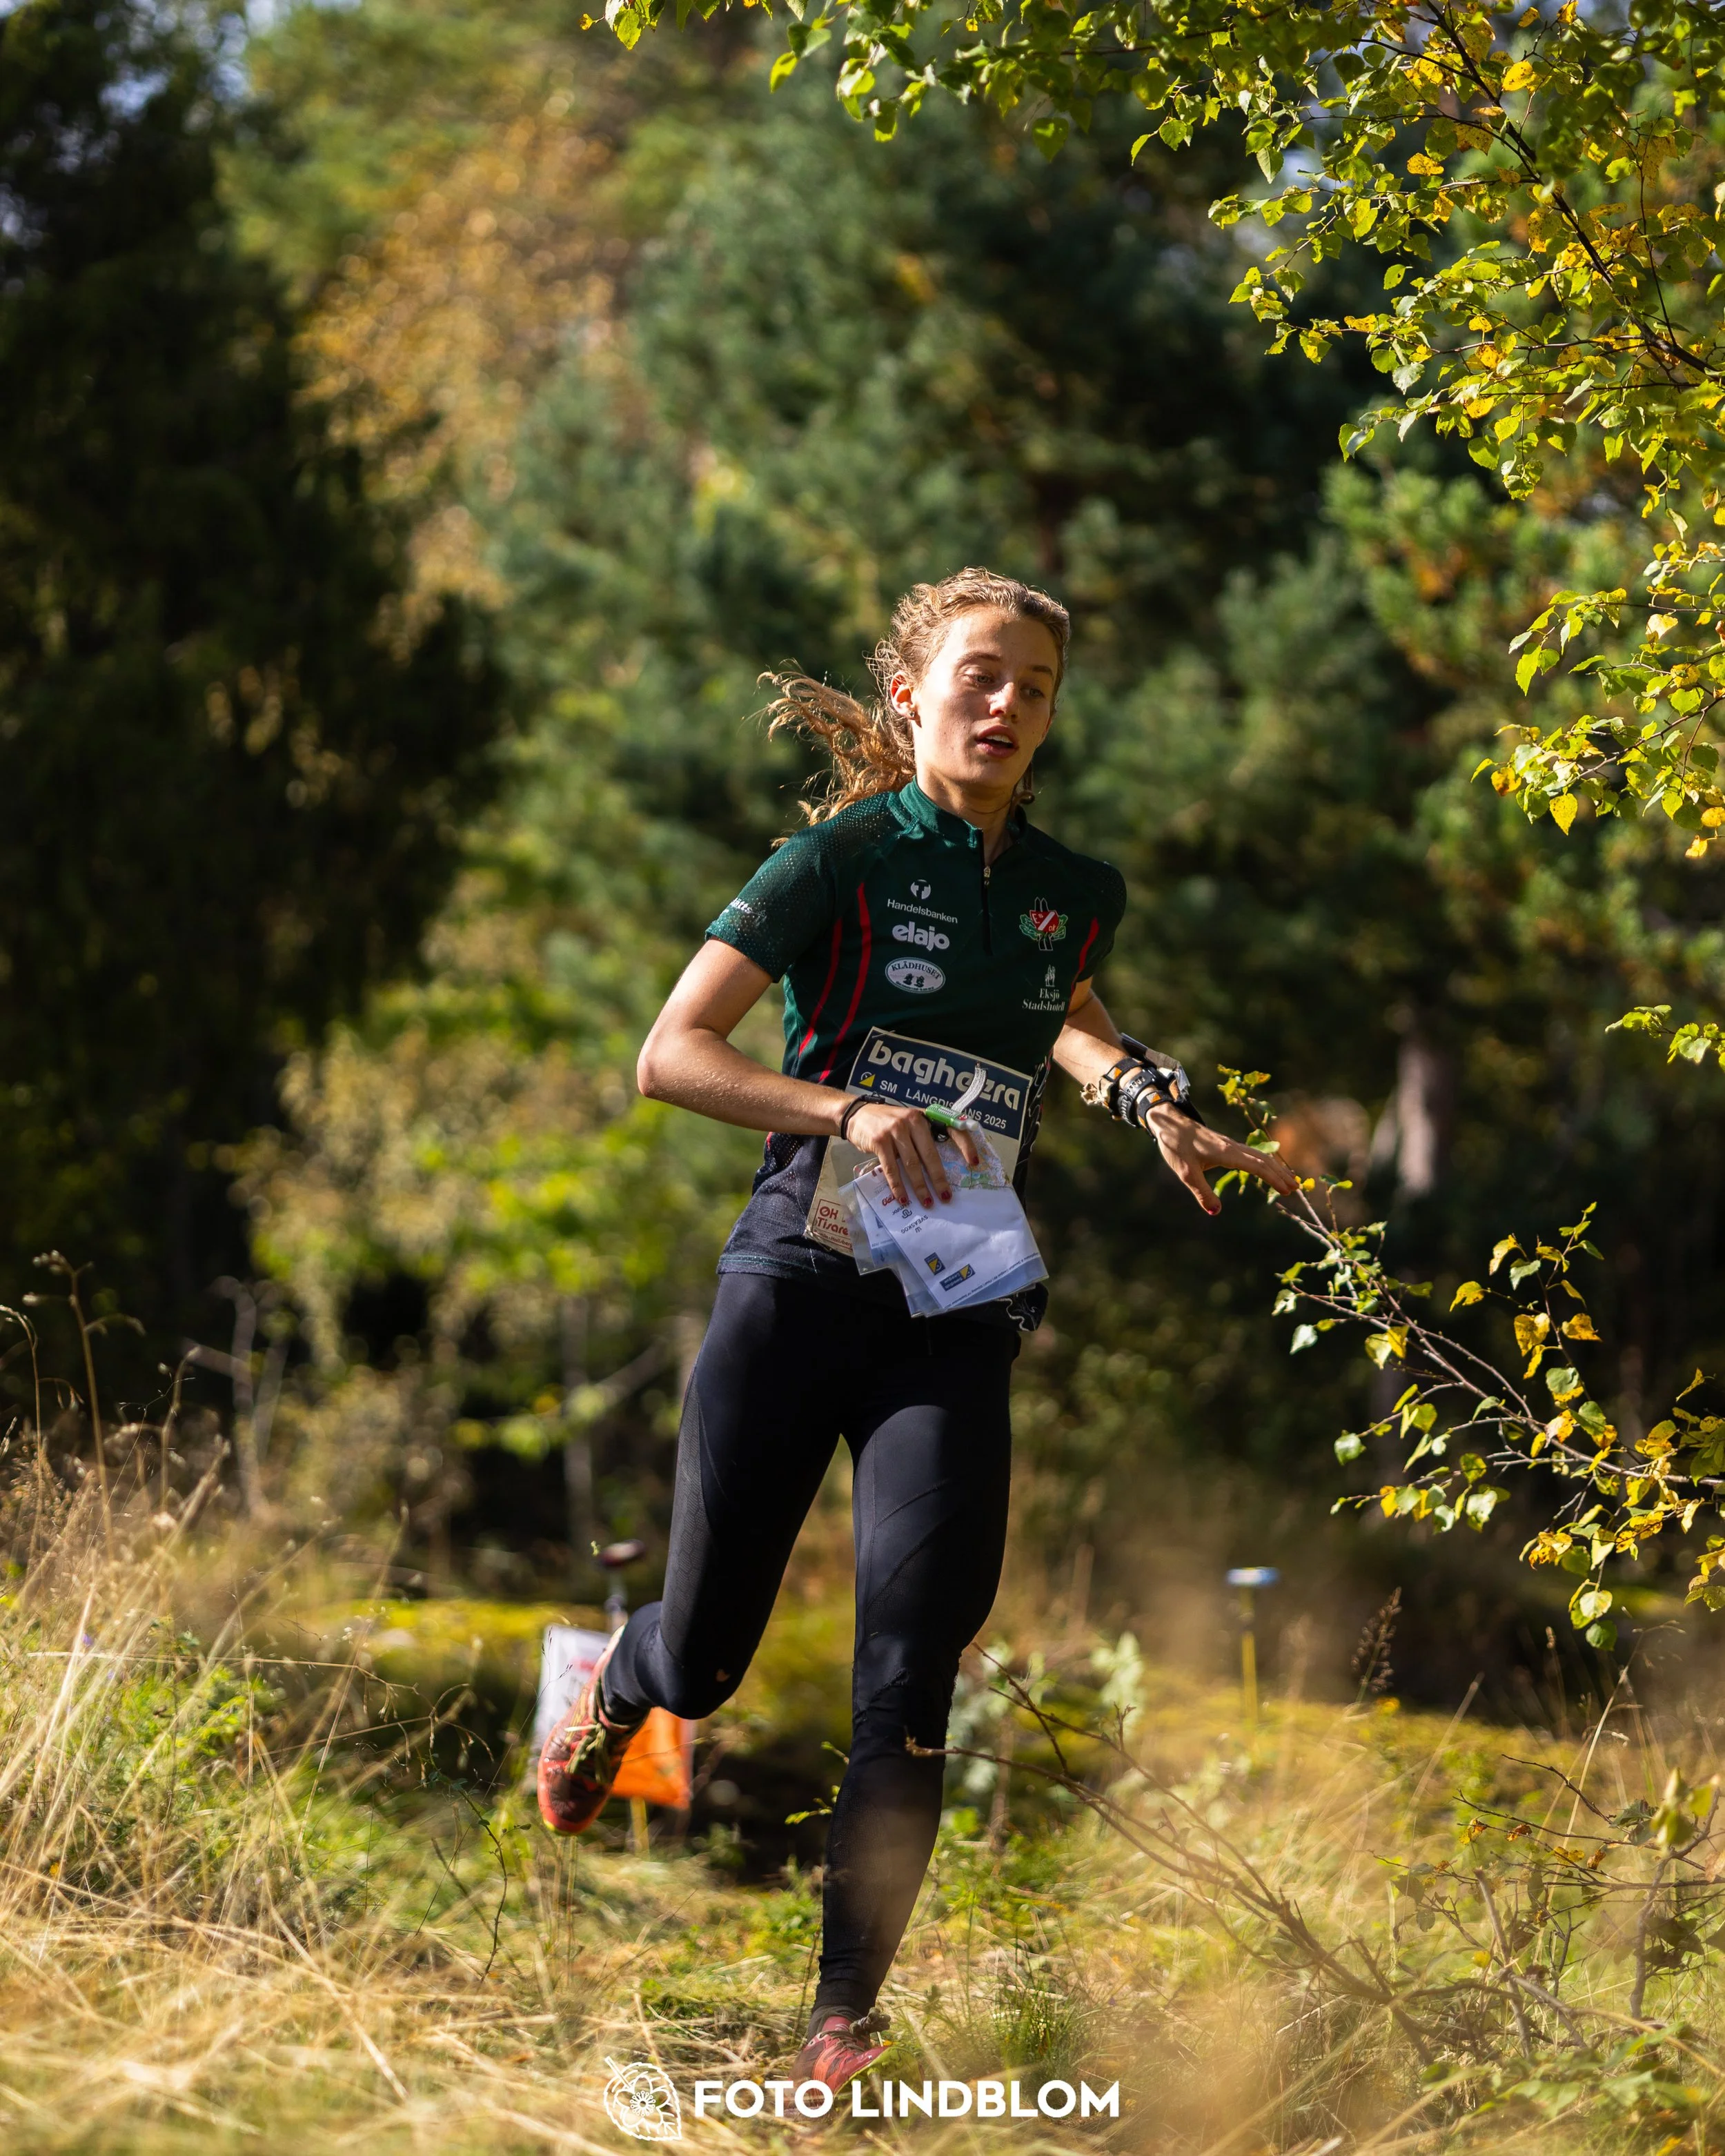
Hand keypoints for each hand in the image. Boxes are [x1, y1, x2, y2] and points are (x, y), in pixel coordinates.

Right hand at [842, 1100, 981, 1207]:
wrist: (856, 1115)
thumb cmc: (887, 1122)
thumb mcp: (908, 1121)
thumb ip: (923, 1137)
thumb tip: (940, 1167)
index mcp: (924, 1117)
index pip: (951, 1129)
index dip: (965, 1146)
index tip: (974, 1163)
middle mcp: (912, 1121)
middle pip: (930, 1155)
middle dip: (939, 1179)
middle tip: (946, 1197)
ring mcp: (895, 1130)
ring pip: (912, 1164)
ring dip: (920, 1186)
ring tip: (927, 1203)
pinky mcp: (879, 1141)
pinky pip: (892, 1168)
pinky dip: (897, 1186)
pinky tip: (903, 1198)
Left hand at [1144, 1104, 1299, 1216]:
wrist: (1169, 1123)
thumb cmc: (1176, 1146)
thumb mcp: (1185, 1173)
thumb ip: (1201, 1192)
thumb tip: (1216, 1212)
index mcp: (1226, 1153)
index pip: (1258, 1167)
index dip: (1274, 1179)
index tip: (1287, 1191)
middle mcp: (1232, 1147)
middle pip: (1264, 1160)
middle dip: (1281, 1174)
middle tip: (1297, 1189)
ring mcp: (1230, 1145)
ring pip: (1260, 1155)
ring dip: (1275, 1168)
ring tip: (1289, 1180)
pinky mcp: (1226, 1145)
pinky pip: (1252, 1154)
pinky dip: (1265, 1163)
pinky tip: (1267, 1169)